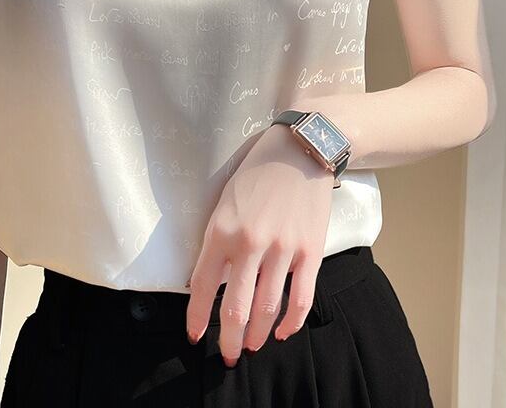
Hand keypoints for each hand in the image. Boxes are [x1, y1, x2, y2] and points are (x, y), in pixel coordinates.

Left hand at [185, 123, 334, 366]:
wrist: (300, 150)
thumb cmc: (257, 172)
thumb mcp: (225, 200)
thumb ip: (219, 239)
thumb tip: (213, 279)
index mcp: (222, 229)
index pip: (203, 285)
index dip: (197, 317)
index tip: (195, 335)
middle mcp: (250, 243)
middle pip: (236, 309)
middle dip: (229, 340)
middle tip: (228, 355)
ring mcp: (282, 249)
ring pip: (267, 309)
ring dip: (258, 336)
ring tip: (252, 346)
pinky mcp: (309, 251)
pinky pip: (301, 298)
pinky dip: (291, 322)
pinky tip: (283, 332)